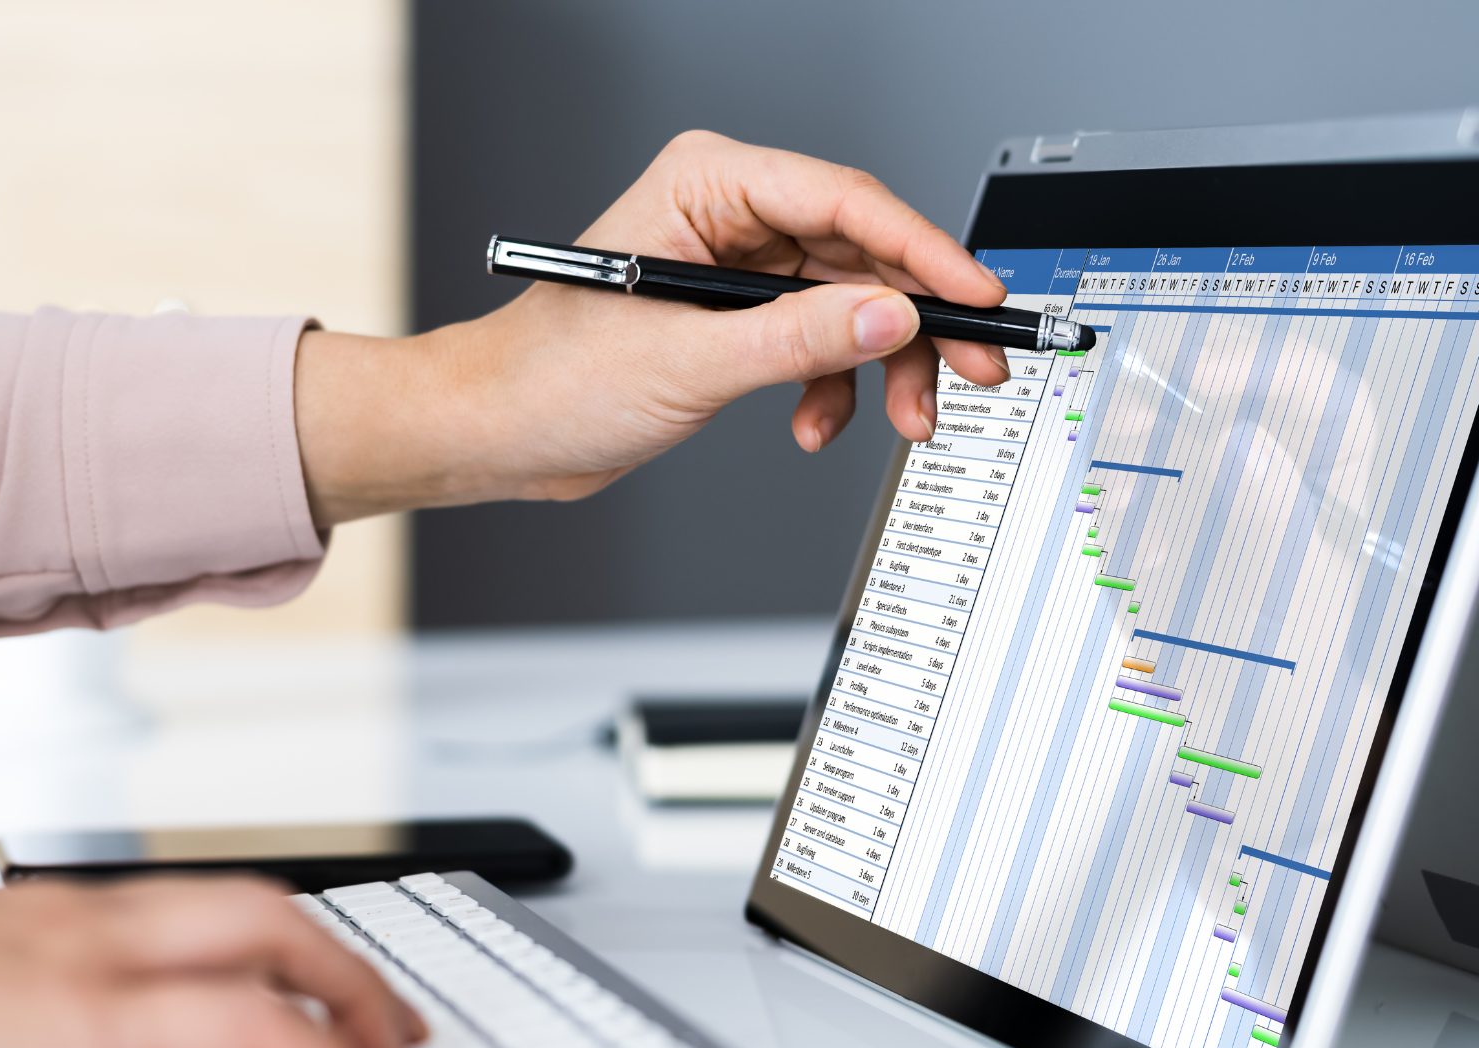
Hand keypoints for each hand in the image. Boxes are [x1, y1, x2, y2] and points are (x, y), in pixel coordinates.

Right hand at [0, 877, 424, 1047]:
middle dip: (334, 956)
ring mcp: (78, 956)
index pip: (179, 905)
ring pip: (264, 931)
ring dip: (344, 988)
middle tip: (382, 1016)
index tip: (305, 981)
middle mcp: (66, 918)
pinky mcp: (80, 1022)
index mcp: (26, 919)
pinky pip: (244, 1022)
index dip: (263, 939)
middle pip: (248, 901)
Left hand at [295, 129, 1010, 523]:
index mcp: (706, 182)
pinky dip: (834, 386)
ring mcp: (739, 265)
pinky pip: (824, 340)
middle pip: (864, 252)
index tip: (976, 295)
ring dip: (883, 366)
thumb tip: (891, 317)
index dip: (923, 251)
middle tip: (974, 367)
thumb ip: (798, 339)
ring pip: (855, 302)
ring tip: (902, 417)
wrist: (501, 434)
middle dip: (918, 321)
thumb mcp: (688, 362)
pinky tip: (815, 423)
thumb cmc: (551, 378)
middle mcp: (729, 213)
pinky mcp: (741, 315)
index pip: (844, 200)